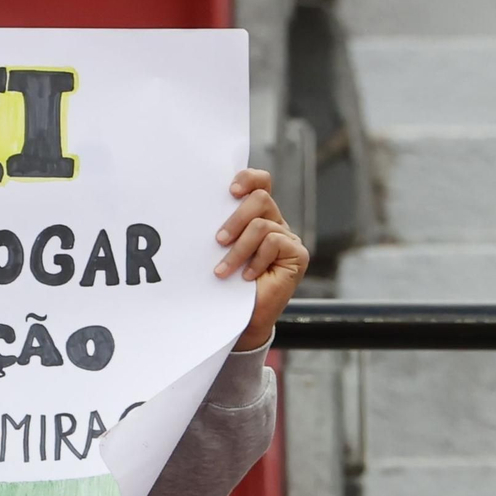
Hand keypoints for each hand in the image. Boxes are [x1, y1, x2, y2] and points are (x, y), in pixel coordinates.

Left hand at [214, 169, 308, 351]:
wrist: (241, 317)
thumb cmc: (226, 283)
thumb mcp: (219, 251)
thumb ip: (220, 229)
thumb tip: (197, 211)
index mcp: (256, 215)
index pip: (260, 183)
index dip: (248, 179)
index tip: (230, 190)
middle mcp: (274, 222)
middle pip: (260, 198)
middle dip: (236, 217)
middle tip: (218, 240)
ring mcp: (288, 238)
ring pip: (261, 225)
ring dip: (238, 250)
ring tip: (222, 270)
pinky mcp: (298, 255)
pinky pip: (274, 243)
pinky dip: (255, 261)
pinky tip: (247, 277)